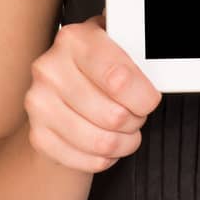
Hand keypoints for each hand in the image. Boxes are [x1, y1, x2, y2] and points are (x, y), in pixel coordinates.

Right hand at [23, 9, 161, 172]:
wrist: (63, 80)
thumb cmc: (100, 62)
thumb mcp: (120, 44)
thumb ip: (139, 52)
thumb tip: (161, 64)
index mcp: (75, 40)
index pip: (119, 79)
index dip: (143, 97)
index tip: (149, 100)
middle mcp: (51, 70)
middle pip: (113, 116)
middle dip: (136, 120)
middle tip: (137, 113)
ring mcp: (39, 103)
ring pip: (101, 142)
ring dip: (124, 142)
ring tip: (126, 130)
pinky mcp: (37, 134)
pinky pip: (84, 160)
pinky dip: (105, 158)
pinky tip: (108, 143)